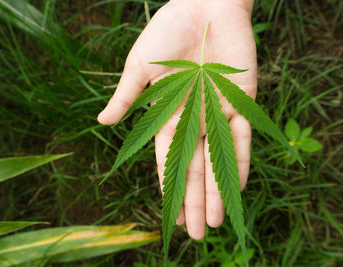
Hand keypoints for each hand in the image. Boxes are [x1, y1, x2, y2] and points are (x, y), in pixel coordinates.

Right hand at [97, 0, 256, 238]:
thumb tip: (102, 122)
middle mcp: (194, 120)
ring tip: (215, 222)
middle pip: (193, 168)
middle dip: (194, 201)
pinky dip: (239, 162)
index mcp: (168, 114)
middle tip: (198, 233)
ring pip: (217, 160)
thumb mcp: (140, 66)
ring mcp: (217, 112)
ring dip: (216, 191)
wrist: (203, 4)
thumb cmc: (168, 32)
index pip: (169, 161)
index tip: (173, 216)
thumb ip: (127, 97)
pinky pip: (240, 137)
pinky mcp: (239, 100)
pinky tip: (236, 188)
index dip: (171, 189)